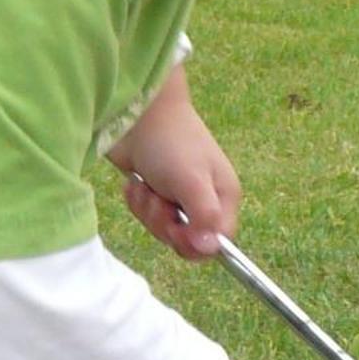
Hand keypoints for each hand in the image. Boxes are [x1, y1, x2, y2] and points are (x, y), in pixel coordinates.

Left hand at [110, 67, 239, 260]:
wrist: (136, 110)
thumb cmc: (170, 142)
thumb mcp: (192, 182)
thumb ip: (204, 217)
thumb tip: (210, 249)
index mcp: (223, 197)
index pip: (218, 241)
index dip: (196, 244)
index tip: (176, 231)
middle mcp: (205, 199)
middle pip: (187, 239)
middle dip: (165, 224)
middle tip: (157, 200)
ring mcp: (178, 196)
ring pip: (163, 229)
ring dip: (148, 210)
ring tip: (145, 186)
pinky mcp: (155, 191)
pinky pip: (147, 215)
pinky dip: (137, 202)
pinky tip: (135, 182)